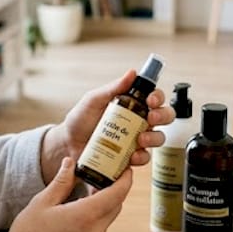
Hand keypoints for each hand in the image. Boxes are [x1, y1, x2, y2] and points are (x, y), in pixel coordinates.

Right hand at [0, 159, 132, 231]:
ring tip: (88, 195)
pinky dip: (94, 221)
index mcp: (85, 216)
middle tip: (104, 178)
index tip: (125, 170)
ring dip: (103, 207)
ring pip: (106, 221)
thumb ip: (61, 182)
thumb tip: (70, 163)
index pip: (117, 194)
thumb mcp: (42, 202)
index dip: (125, 180)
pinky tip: (77, 216)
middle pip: (115, 207)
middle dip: (114, 191)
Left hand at [39, 70, 175, 182]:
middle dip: (163, 116)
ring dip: (154, 138)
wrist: (68, 145)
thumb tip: (132, 73)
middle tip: (151, 118)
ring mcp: (136, 140)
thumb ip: (113, 88)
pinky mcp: (130, 158)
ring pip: (158, 138)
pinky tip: (132, 156)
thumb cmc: (80, 120)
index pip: (155, 97)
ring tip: (140, 139)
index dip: (158, 97)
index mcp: (132, 104)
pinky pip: (144, 158)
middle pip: (164, 116)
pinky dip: (141, 157)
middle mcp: (138, 121)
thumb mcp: (94, 100)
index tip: (151, 100)